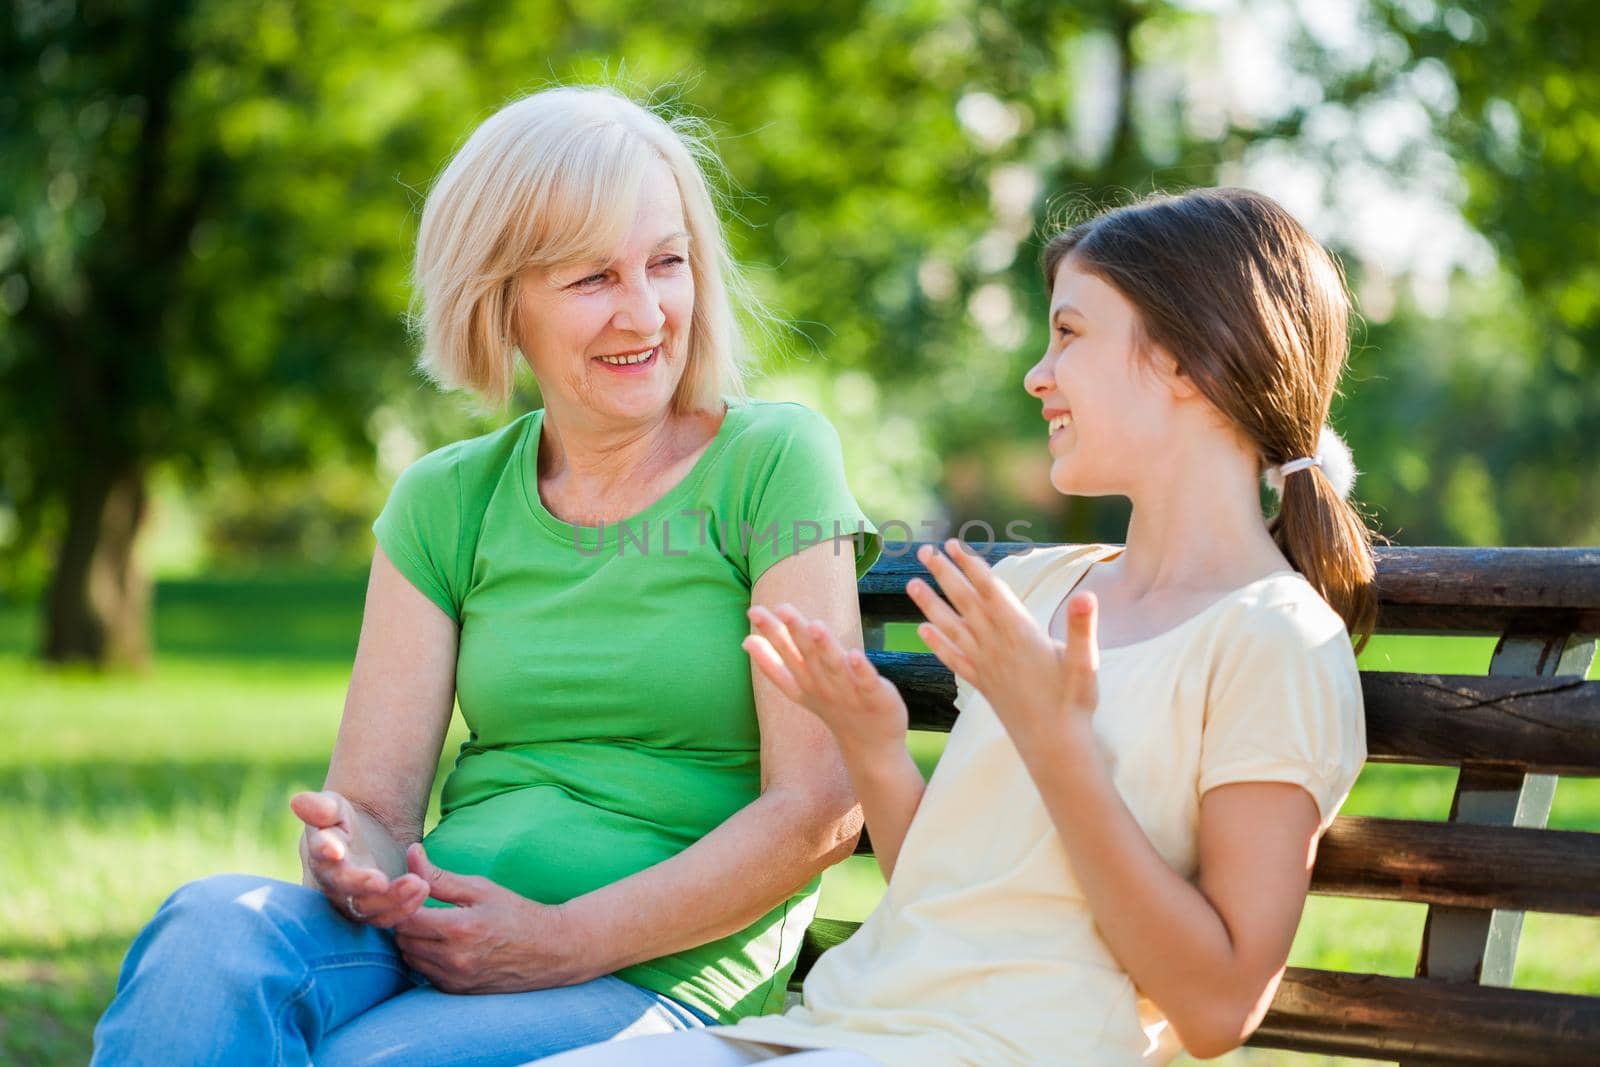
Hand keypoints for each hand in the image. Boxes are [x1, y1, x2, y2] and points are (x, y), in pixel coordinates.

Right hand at [290, 790, 427, 927]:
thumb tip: (298, 801)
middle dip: (362, 886)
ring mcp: (354, 901)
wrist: (365, 835)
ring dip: (393, 901)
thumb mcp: (334, 807)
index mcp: (320, 856)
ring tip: (418, 884)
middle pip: (344, 891)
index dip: (325, 852)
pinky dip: (407, 908)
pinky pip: (389, 917)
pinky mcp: (376, 911)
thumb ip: (320, 807)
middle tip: (381, 881)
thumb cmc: (341, 820)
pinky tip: (424, 889)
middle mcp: (334, 884)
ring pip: (370, 910)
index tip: (334, 849)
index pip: (319, 856)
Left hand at [390, 844, 582, 992]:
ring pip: (410, 957)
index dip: (401, 903)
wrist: (551, 950)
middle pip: (403, 939)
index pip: (404, 918)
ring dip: (414, 940)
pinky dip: (426, 958)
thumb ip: (440, 876)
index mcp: (460, 928)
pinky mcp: (457, 991)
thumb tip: (411, 853)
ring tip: (433, 924)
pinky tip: (444, 944)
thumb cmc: (517, 913)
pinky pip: (425, 972)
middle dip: (406, 921)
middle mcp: (454, 959)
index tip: (411, 893)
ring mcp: (455, 979)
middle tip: (421, 906)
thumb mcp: (482, 888)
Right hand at [743, 603, 908, 758]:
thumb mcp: (799, 687)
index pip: (783, 653)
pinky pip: (867, 682)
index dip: (770, 632)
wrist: (869, 746)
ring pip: (834, 665)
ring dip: (824, 646)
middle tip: (782, 608)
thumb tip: (745, 641)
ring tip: (815, 625)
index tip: (752, 610)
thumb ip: (772, 665)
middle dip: (795, 631)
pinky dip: (861, 670)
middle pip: (807, 655)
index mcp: (804, 681)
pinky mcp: (875, 697)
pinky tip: (855, 655)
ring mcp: (849, 692)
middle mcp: (823, 685)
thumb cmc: (832, 707)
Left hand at [907, 540, 1100, 743]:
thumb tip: (1087, 595)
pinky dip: (936, 644)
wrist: (1054, 746)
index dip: (972, 566)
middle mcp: (996, 646)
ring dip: (930, 604)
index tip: (954, 545)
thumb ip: (1082, 627)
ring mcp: (985, 665)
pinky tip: (921, 632)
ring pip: (952, 628)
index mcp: (1019, 633)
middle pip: (965, 603)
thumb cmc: (1074, 704)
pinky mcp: (981, 684)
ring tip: (911, 583)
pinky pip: (953, 659)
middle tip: (925, 551)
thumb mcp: (1086, 662)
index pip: (991, 591)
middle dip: (945, 575)